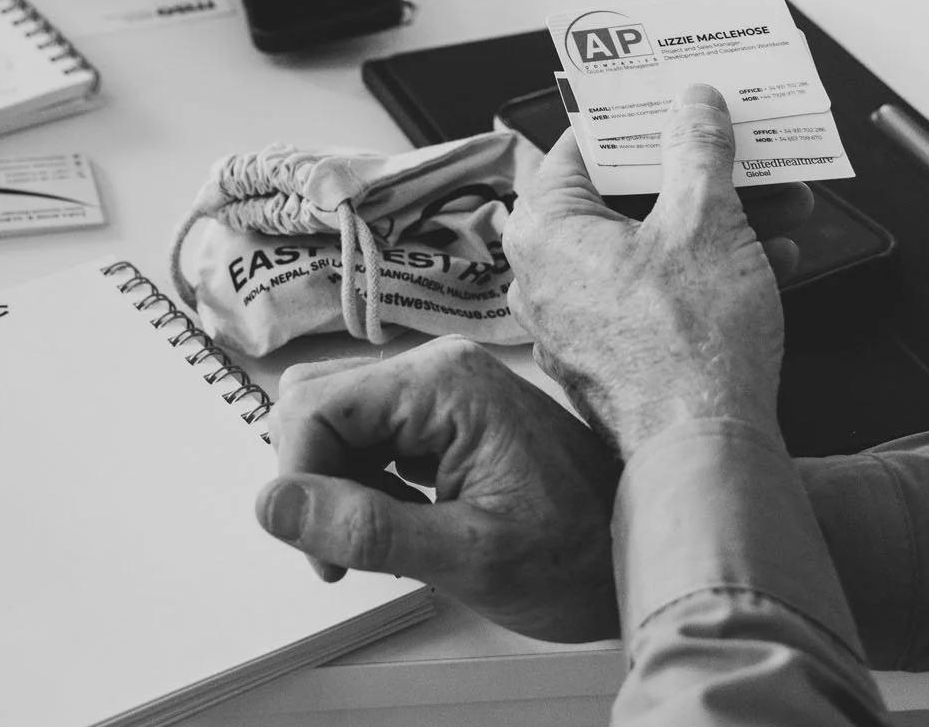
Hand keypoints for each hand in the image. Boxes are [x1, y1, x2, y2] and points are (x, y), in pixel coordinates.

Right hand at [255, 336, 622, 640]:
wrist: (653, 557)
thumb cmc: (585, 556)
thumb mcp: (469, 556)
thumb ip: (366, 529)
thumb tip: (276, 505)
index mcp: (443, 383)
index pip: (312, 407)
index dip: (299, 480)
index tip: (321, 547)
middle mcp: (438, 369)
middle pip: (315, 402)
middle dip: (312, 478)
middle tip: (344, 551)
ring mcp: (442, 390)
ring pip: (336, 420)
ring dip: (337, 484)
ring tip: (383, 542)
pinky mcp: (446, 416)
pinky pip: (371, 435)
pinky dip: (365, 484)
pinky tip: (402, 525)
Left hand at [502, 83, 788, 459]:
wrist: (704, 451)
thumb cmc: (687, 348)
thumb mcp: (706, 221)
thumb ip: (698, 151)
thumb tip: (693, 107)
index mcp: (544, 231)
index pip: (581, 147)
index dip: (636, 119)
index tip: (672, 101)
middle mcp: (545, 275)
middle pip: (621, 199)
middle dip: (693, 173)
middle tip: (736, 148)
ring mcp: (575, 320)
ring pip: (648, 248)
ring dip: (716, 220)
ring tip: (777, 199)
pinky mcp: (611, 356)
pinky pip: (655, 293)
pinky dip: (706, 270)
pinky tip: (770, 256)